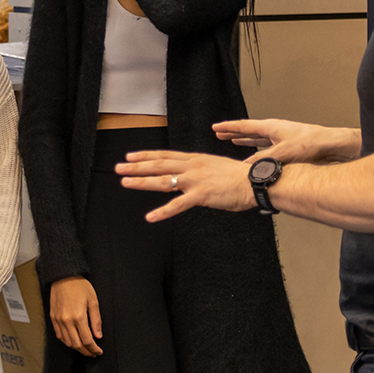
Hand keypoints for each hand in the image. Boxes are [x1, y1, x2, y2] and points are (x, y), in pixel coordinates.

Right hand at [49, 276, 102, 356]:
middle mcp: (66, 321)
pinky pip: (59, 335)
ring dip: (77, 348)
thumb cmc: (79, 286)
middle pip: (77, 344)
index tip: (98, 351)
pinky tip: (73, 341)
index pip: (87, 340)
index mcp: (78, 317)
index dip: (94, 349)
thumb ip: (96, 320)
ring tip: (85, 348)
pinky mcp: (53, 318)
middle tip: (93, 353)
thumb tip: (98, 335)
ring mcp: (58, 320)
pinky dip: (67, 341)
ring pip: (67, 342)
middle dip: (86, 351)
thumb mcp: (93, 301)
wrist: (63, 276)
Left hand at [118, 150, 253, 221]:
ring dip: (142, 182)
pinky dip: (163, 212)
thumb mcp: (215, 165)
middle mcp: (192, 167)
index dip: (146, 155)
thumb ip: (200, 168)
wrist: (254, 182)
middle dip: (137, 166)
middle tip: (119, 168)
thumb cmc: (238, 177)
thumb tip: (190, 170)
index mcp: (195, 159)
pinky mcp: (201, 196)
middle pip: (159, 165)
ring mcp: (195, 180)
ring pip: (163, 181)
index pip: (165, 155)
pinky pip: (178, 205)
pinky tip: (151, 217)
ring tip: (125, 183)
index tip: (130, 156)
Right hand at [213, 118, 356, 163]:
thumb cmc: (311, 143)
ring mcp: (280, 137)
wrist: (330, 145)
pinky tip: (254, 153)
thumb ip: (264, 160)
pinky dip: (256, 148)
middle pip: (248, 131)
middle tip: (220, 133)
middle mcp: (274, 130)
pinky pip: (265, 146)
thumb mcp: (283, 153)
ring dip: (244, 140)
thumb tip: (247, 168)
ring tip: (234, 140)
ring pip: (257, 138)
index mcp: (270, 127)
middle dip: (233, 132)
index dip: (228, 127)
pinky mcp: (286, 146)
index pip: (244, 126)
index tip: (216, 127)